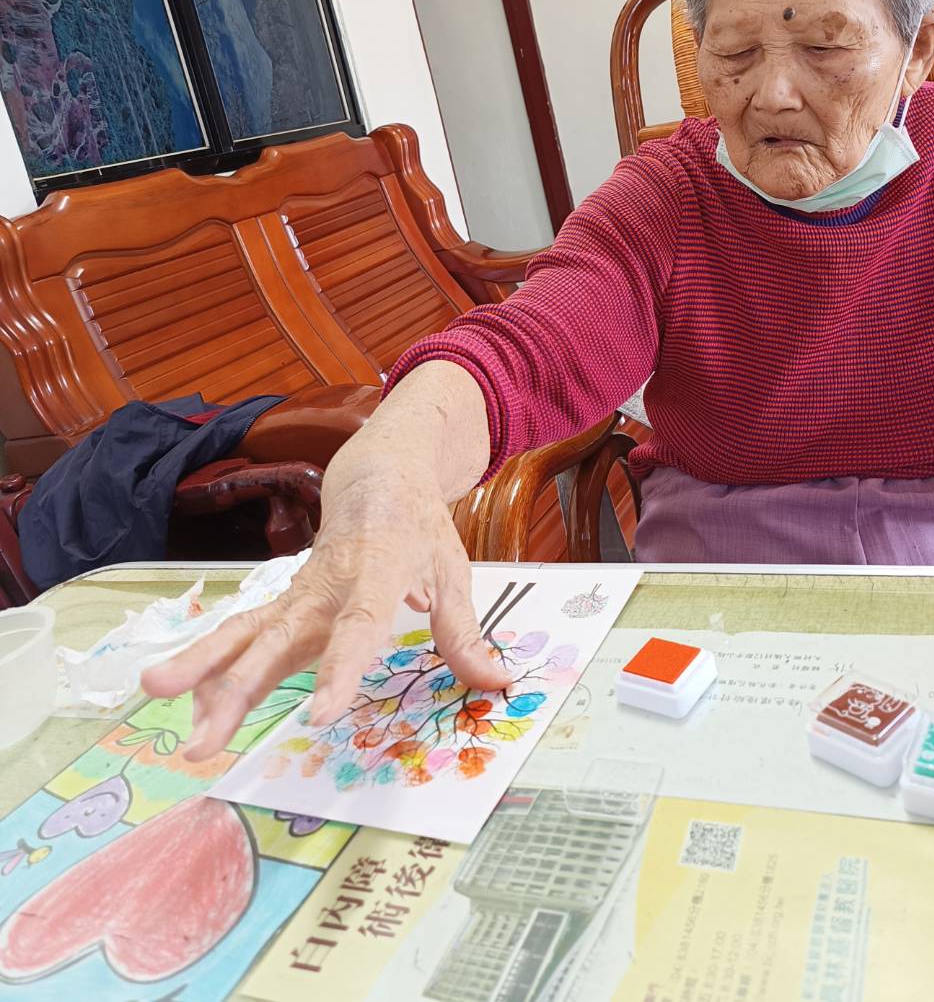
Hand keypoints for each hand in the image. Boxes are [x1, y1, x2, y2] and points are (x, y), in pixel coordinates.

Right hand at [142, 461, 508, 760]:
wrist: (377, 474)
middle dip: (236, 691)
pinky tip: (189, 707)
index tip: (317, 717)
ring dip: (200, 670)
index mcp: (375, 573)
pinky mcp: (283, 603)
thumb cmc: (418, 527)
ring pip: (243, 632)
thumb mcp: (453, 572)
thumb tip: (497, 683)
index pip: (357, 627)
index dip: (338, 671)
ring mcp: (296, 595)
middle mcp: (324, 586)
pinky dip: (213, 668)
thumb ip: (465, 632)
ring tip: (154, 698)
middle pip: (276, 639)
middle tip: (200, 741)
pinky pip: (243, 635)